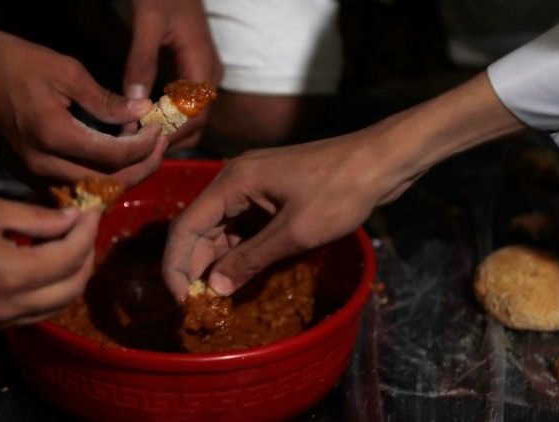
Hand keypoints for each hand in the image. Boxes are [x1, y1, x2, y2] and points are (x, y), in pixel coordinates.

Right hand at [0, 1, 163, 186]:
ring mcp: (31, 175)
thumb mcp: (67, 71)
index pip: (114, 157)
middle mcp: (41, 165)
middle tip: (160, 144)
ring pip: (90, 194)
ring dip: (121, 178)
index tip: (160, 129)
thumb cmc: (16, 62)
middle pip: (107, 184)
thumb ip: (106, 100)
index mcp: (52, 136)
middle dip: (141, 167)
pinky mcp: (25, 176)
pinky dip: (97, 182)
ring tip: (142, 153)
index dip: (144, 146)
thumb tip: (142, 112)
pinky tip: (112, 162)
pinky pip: (71, 192)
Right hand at [0, 194, 100, 329]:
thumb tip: (73, 217)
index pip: (71, 256)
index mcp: (10, 274)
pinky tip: (40, 265)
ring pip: (56, 306)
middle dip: (87, 255)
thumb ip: (36, 217)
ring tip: (68, 245)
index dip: (88, 230)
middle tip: (83, 228)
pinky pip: (32, 313)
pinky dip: (48, 291)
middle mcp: (9, 307)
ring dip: (71, 276)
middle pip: (73, 288)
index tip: (91, 209)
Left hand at [124, 0, 221, 148]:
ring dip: (170, 132)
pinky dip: (169, 119)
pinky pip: (187, 105)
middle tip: (139, 151)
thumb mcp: (147, 21)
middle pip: (198, 122)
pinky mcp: (194, 72)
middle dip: (171, 138)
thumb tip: (134, 102)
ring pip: (194, 117)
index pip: (194, 114)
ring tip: (141, 142)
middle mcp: (210, 75)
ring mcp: (204, 74)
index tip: (144, 143)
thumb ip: (141, 61)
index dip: (171, 133)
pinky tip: (147, 123)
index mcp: (203, 65)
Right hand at [162, 73, 525, 298]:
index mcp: (233, 182)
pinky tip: (241, 276)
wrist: (381, 160)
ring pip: (221, 229)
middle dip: (195, 267)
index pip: (185, 227)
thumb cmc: (340, 192)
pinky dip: (240, 252)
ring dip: (218, 262)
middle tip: (200, 307)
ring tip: (218, 299)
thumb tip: (215, 288)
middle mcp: (235, 181)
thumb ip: (251, 259)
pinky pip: (244, 227)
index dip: (177, 267)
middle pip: (199, 228)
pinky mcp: (271, 196)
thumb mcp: (295, 232)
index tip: (183, 302)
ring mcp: (254, 188)